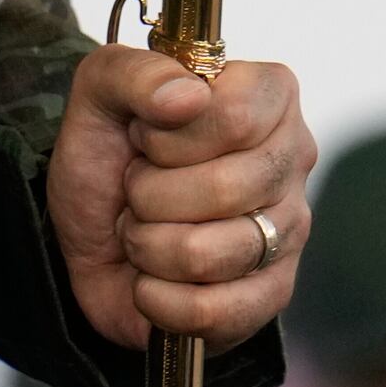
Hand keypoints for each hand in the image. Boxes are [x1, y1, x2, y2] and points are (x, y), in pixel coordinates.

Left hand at [49, 44, 315, 349]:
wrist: (92, 235)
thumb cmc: (108, 155)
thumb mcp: (98, 94)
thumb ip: (135, 73)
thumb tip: (188, 95)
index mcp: (269, 96)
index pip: (236, 116)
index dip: (169, 136)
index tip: (144, 136)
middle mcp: (293, 159)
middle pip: (226, 189)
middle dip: (150, 194)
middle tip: (138, 187)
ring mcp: (290, 231)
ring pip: (211, 254)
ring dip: (149, 246)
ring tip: (145, 229)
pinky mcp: (273, 293)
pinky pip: (214, 312)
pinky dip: (159, 299)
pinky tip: (153, 279)